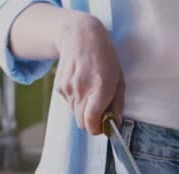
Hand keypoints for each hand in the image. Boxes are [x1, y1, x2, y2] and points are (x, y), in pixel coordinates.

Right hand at [55, 15, 123, 134]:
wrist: (80, 38)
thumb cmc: (105, 59)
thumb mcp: (119, 80)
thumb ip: (117, 104)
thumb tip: (115, 124)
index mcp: (100, 88)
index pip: (92, 121)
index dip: (97, 129)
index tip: (103, 127)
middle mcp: (82, 90)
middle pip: (82, 123)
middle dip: (91, 122)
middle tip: (100, 112)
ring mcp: (68, 89)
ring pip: (75, 114)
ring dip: (83, 110)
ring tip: (91, 92)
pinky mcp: (59, 87)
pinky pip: (68, 103)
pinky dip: (75, 100)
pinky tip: (81, 85)